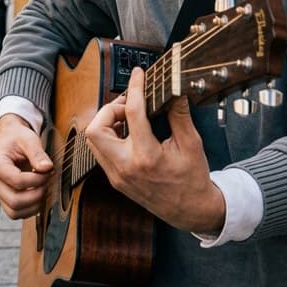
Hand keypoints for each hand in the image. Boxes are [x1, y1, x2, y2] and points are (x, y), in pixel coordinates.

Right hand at [0, 114, 53, 219]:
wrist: (11, 139)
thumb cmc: (18, 138)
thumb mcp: (29, 139)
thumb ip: (37, 153)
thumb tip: (47, 168)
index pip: (17, 181)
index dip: (36, 179)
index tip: (49, 171)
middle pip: (15, 201)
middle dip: (36, 194)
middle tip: (47, 181)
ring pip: (15, 212)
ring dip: (34, 205)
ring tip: (44, 188)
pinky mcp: (5, 199)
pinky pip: (16, 214)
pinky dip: (30, 209)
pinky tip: (39, 194)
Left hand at [85, 68, 225, 232]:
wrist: (190, 211)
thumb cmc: (192, 179)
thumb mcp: (191, 143)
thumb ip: (179, 113)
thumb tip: (173, 88)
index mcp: (147, 157)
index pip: (132, 113)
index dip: (135, 88)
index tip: (138, 75)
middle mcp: (126, 168)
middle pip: (96, 129)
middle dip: (108, 110)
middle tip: (128, 104)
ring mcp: (117, 176)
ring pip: (93, 141)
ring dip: (106, 123)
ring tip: (128, 116)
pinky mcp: (115, 180)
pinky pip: (100, 152)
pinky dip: (109, 136)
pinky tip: (127, 131)